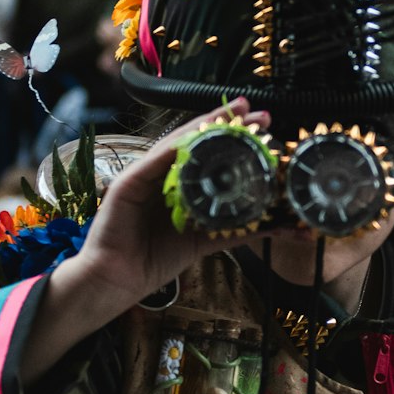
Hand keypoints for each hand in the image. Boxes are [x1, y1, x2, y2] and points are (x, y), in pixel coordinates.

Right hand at [19, 97, 269, 385]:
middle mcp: (162, 176)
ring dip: (205, 127)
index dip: (234, 137)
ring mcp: (144, 176)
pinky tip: (193, 137)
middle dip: (228, 124)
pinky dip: (173, 149)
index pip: (209, 154)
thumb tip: (276, 226)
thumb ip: (237, 230)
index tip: (263, 125)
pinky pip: (153, 161)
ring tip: (235, 115)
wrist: (118, 280)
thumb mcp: (206, 241)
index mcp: (179, 187)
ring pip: (177, 145)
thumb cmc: (154, 261)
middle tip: (259, 113)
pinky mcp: (127, 184)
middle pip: (197, 143)